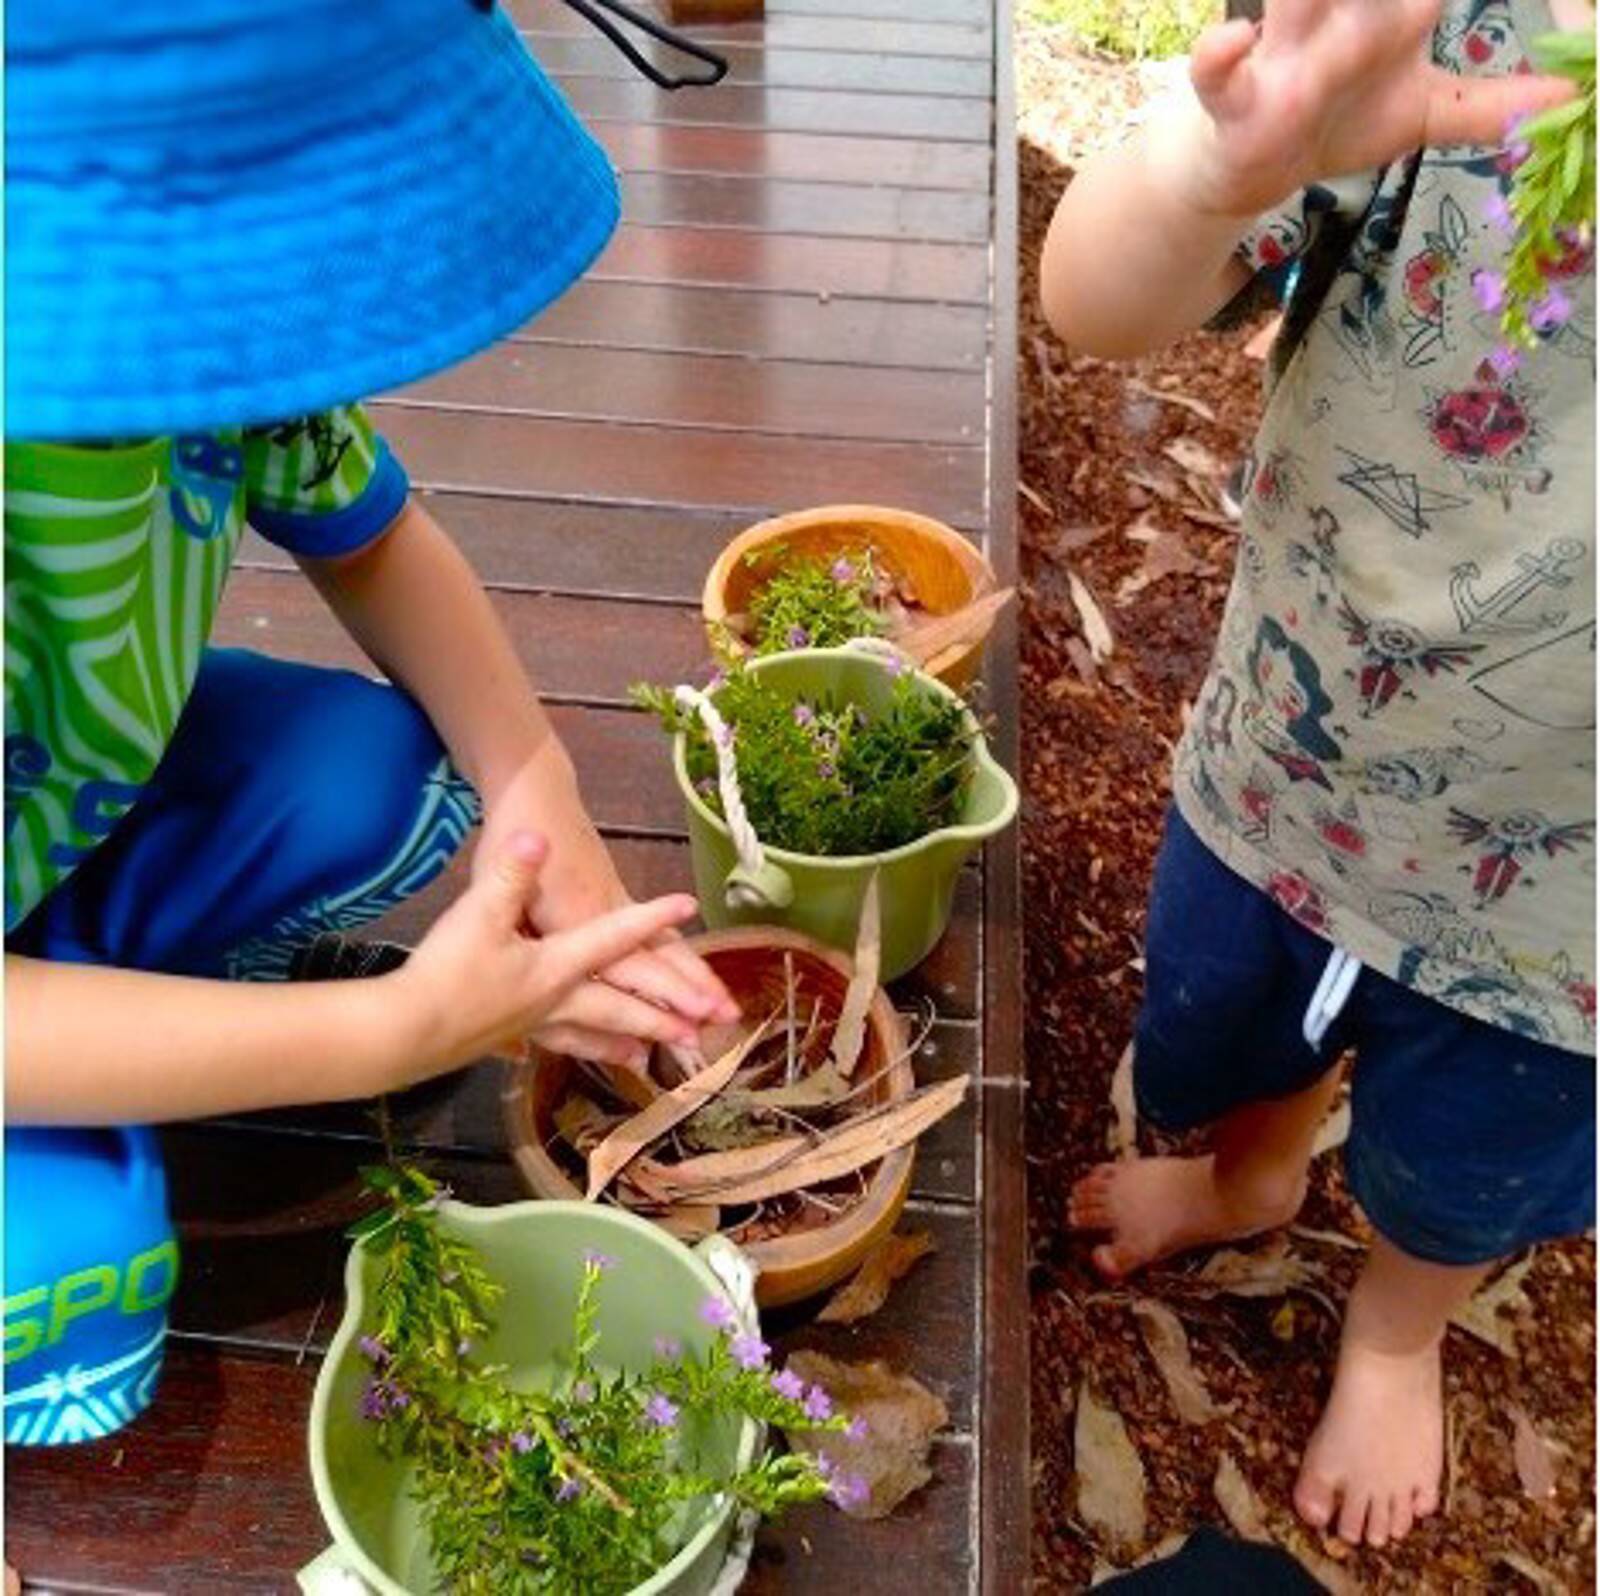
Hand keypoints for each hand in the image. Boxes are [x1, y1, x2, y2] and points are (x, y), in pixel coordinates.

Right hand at [391, 831, 702, 1082]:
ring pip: (588, 1034)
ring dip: (620, 1043)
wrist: (403, 1032)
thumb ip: (512, 875)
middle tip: (701, 1029)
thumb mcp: (478, 912)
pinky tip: (565, 1054)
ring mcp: (530, 1023)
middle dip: (662, 1015)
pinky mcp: (504, 1037)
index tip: (689, 905)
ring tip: (646, 1059)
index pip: (616, 937)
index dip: (652, 918)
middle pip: (618, 1006)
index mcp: (557, 965)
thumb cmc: (446, 972)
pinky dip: (572, 1050)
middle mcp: (554, 998)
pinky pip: (554, 1043)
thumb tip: (537, 839)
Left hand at [474, 752, 738, 1051]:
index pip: (627, 963)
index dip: (661, 991)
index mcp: (574, 916)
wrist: (536, 792)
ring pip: (666, 944)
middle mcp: (606, 913)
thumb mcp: (496, 884)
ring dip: (697, 976)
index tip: (693, 1015)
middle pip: (659, 956)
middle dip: (694, 989)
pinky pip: (658, 933)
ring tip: (727, 1006)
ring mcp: (618, 903)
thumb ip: (515, 922)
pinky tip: (698, 978)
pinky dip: (682, 957)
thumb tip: (520, 961)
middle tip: (728, 1017)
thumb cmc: (511, 840)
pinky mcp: (619, 896)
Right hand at [1176, 0, 1576, 217]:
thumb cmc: (1336, 124)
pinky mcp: (1238, 100)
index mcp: (1395, 10)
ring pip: (1293, 0)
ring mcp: (1287, 55)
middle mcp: (1342, 17)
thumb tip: (1570, 99)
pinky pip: (1217, 74)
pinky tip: (1235, 41)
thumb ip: (1490, 105)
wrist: (1255, 169)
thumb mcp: (1423, 114)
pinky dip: (1220, 56)